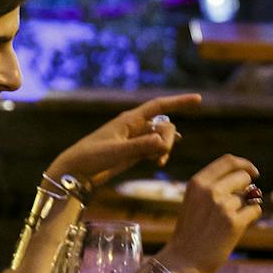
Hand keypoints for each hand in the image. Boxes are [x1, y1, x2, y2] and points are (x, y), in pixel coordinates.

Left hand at [49, 92, 201, 190]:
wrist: (74, 172)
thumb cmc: (90, 158)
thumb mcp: (115, 153)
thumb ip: (139, 147)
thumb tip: (162, 141)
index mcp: (129, 120)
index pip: (159, 106)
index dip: (179, 102)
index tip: (198, 100)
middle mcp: (134, 126)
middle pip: (164, 125)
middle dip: (168, 138)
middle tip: (161, 156)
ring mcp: (134, 139)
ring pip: (160, 137)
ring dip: (165, 147)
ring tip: (158, 162)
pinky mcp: (132, 152)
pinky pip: (154, 147)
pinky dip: (160, 153)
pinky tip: (159, 161)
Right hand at [159, 154, 262, 272]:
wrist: (183, 261)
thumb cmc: (191, 232)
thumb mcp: (194, 201)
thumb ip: (214, 186)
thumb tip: (246, 178)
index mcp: (198, 182)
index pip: (228, 160)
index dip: (244, 164)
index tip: (253, 172)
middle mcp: (210, 190)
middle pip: (243, 176)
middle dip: (246, 188)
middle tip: (240, 203)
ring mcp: (223, 206)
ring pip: (250, 196)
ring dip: (245, 206)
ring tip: (228, 222)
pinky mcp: (234, 222)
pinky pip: (255, 210)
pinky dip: (251, 217)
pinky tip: (237, 228)